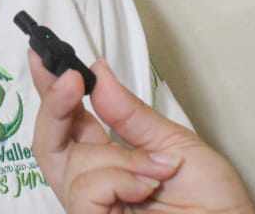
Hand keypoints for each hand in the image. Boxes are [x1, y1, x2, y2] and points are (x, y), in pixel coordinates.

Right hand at [29, 51, 254, 213]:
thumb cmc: (212, 200)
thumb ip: (131, 114)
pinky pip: (85, 191)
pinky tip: (145, 187)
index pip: (68, 121)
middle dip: (55, 105)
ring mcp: (93, 206)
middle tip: (71, 80)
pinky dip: (117, 180)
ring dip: (117, 157)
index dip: (51, 90)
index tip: (43, 56)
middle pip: (48, 142)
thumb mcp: (174, 144)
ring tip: (157, 169)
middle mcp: (94, 180)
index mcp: (109, 156)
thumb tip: (98, 72)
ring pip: (72, 163)